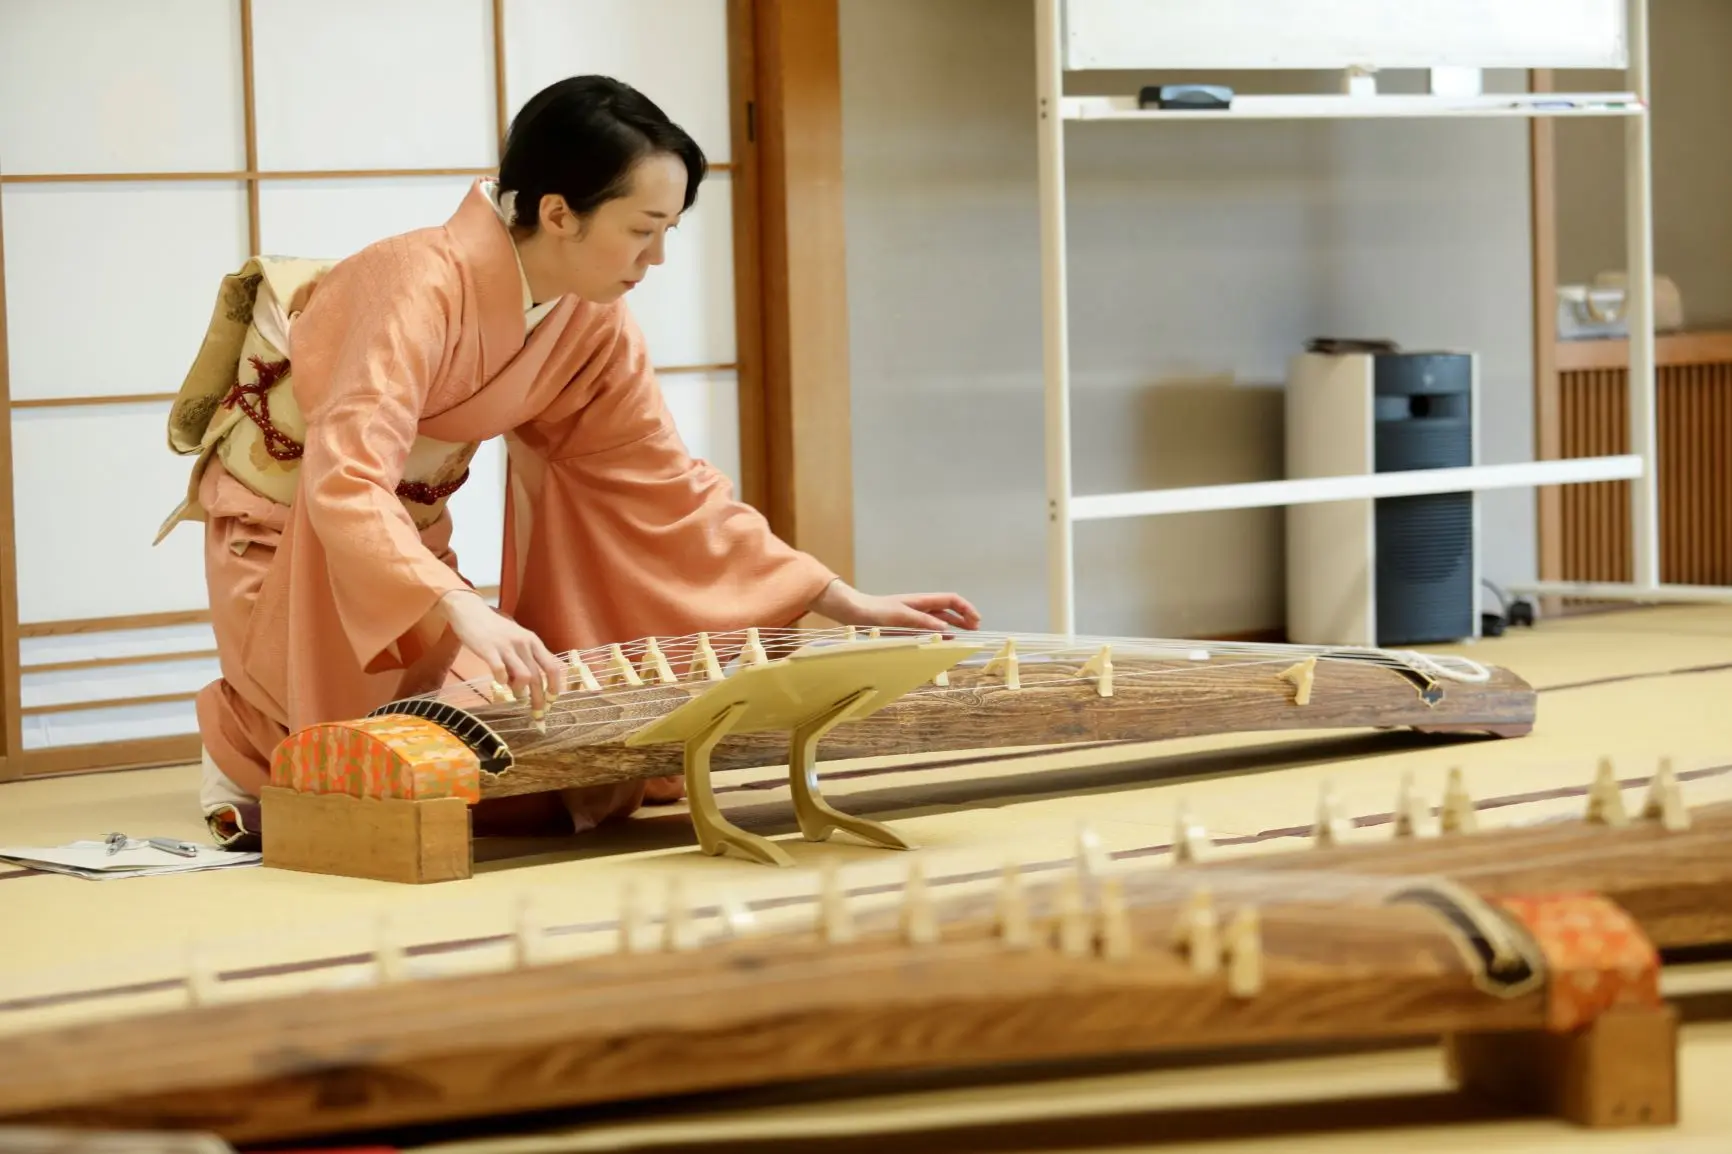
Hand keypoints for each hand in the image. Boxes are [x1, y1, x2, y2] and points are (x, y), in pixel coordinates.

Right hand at [435, 589, 566, 713]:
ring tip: (513, 693)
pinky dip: (501, 681)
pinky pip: (500, 671)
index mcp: (533, 641)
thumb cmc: (494, 629)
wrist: (470, 611)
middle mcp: (523, 643)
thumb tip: (526, 685)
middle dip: (539, 699)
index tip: (552, 700)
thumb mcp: (516, 639)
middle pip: (539, 677)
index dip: (555, 686)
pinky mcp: (488, 649)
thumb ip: (523, 659)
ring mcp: (506, 646)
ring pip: (524, 676)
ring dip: (520, 691)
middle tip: (536, 712)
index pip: (552, 666)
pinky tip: (497, 681)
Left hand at [808, 580, 980, 634]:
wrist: (852, 611)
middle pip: (947, 610)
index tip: (976, 621)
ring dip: (952, 626)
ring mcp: (912, 616)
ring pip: (938, 620)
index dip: (966, 608)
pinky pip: (926, 629)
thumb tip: (946, 630)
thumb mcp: (900, 617)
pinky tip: (940, 642)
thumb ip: (922, 623)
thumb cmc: (874, 611)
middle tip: (975, 630)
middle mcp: (919, 607)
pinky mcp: (904, 625)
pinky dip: (937, 634)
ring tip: (962, 637)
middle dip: (963, 618)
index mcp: (921, 601)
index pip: (950, 600)